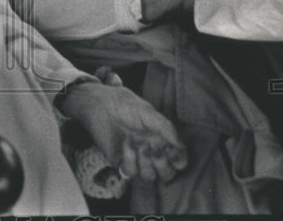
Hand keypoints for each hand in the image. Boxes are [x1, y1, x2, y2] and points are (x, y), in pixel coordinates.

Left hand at [63, 81, 187, 182]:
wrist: (101, 105)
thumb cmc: (125, 105)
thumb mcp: (149, 112)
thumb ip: (166, 128)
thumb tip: (181, 145)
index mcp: (162, 140)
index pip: (178, 160)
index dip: (179, 161)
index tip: (172, 152)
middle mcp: (152, 152)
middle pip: (167, 174)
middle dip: (162, 165)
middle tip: (153, 148)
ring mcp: (137, 158)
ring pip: (150, 176)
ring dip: (145, 162)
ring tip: (138, 143)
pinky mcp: (122, 162)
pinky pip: (131, 172)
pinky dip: (130, 159)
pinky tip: (126, 143)